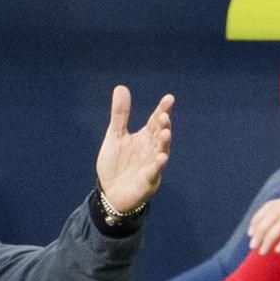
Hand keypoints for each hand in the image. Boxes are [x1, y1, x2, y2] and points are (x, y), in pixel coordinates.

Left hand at [95, 86, 174, 213]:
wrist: (111, 193)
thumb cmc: (116, 164)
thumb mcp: (115, 136)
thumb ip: (120, 115)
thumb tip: (121, 87)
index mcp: (144, 138)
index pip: (155, 121)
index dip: (162, 110)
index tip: (169, 98)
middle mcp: (151, 150)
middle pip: (160, 135)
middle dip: (163, 126)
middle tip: (164, 115)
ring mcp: (151, 166)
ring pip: (160, 152)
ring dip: (164, 143)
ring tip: (166, 132)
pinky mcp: (147, 181)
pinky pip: (154, 172)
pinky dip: (157, 166)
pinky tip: (161, 158)